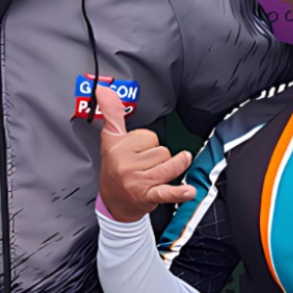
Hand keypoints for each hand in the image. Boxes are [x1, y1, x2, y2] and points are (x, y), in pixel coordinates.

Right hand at [95, 84, 193, 221]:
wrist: (114, 203)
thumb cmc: (115, 169)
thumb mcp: (111, 140)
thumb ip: (112, 113)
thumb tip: (104, 89)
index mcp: (117, 148)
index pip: (148, 136)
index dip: (146, 143)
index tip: (136, 151)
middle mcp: (125, 165)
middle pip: (161, 151)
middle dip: (157, 158)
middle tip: (143, 166)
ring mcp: (137, 181)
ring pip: (168, 165)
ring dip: (171, 168)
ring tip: (166, 171)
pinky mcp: (147, 196)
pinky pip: (166, 192)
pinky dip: (179, 192)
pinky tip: (189, 191)